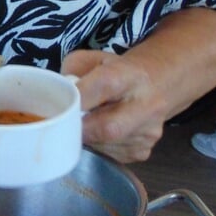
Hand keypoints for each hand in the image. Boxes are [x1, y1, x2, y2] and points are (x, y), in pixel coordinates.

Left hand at [61, 49, 169, 163]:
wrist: (157, 83)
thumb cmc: (117, 72)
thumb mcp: (93, 60)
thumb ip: (71, 73)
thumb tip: (59, 97)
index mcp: (130, 75)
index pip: (105, 85)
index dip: (79, 96)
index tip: (62, 101)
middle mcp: (147, 104)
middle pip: (108, 127)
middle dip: (80, 128)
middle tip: (64, 124)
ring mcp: (148, 131)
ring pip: (106, 145)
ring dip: (86, 138)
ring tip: (83, 124)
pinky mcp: (143, 150)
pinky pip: (110, 156)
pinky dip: (97, 146)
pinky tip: (98, 133)